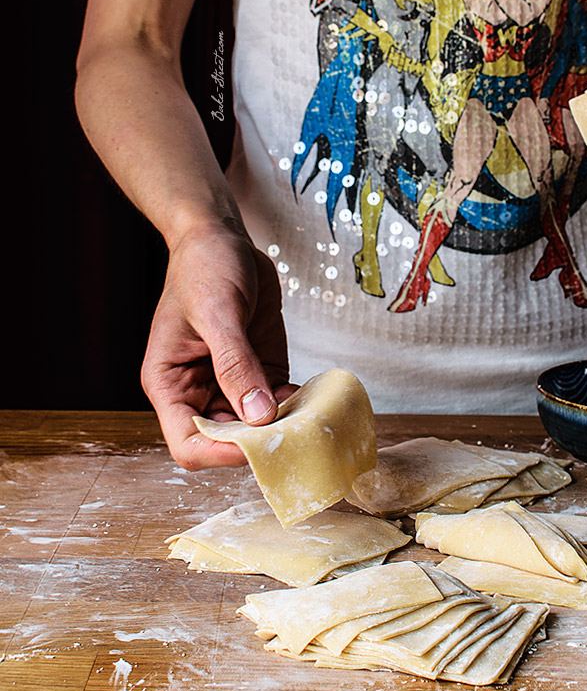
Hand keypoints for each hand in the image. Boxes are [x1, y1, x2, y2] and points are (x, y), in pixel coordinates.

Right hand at [141, 223, 296, 469]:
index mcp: (170, 383)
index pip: (188, 442)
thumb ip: (236, 364)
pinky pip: (277, 401)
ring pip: (255, 427)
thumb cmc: (204, 267)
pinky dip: (296, 405)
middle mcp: (197, 390)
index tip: (258, 444)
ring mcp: (230, 383)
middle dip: (259, 441)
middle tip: (296, 433)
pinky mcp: (259, 371)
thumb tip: (258, 414)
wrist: (221, 237)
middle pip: (225, 442)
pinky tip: (313, 397)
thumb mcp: (218, 313)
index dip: (220, 453)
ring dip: (282, 425)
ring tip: (310, 416)